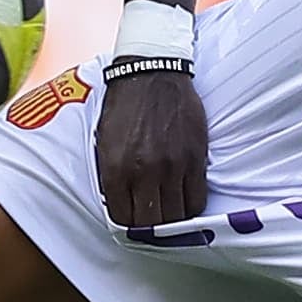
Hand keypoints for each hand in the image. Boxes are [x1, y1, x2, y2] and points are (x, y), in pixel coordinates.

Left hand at [93, 69, 209, 229]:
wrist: (151, 73)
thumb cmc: (124, 106)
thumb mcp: (104, 141)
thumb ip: (110, 174)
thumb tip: (119, 203)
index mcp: (117, 168)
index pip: (123, 218)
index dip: (127, 225)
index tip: (132, 221)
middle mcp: (145, 172)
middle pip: (151, 223)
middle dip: (150, 228)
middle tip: (152, 222)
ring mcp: (173, 166)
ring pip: (177, 216)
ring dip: (172, 220)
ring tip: (169, 214)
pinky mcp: (195, 158)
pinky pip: (197, 199)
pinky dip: (191, 207)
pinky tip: (184, 202)